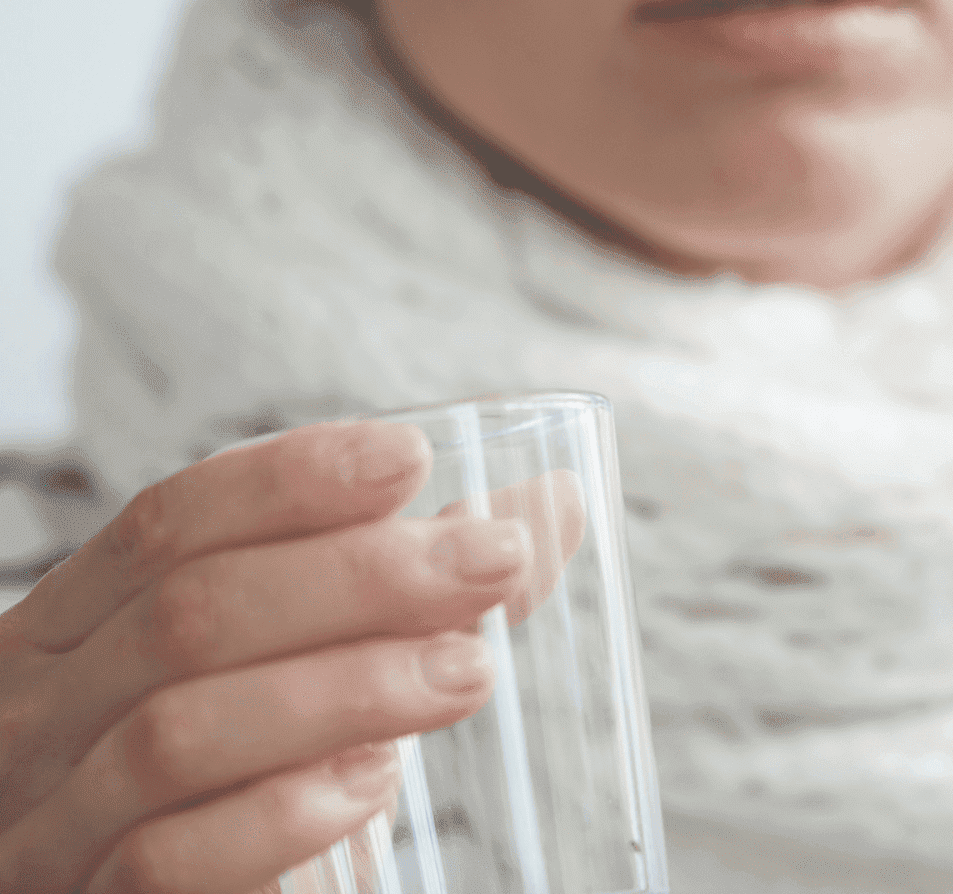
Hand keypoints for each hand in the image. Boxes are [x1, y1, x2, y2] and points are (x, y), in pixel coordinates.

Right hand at [0, 420, 581, 892]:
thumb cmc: (227, 780)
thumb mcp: (282, 671)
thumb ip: (404, 596)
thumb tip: (545, 509)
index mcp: (74, 628)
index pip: (166, 522)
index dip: (288, 481)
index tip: (412, 457)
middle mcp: (43, 713)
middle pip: (190, 613)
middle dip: (358, 577)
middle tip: (493, 563)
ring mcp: (52, 824)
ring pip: (180, 731)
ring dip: (346, 689)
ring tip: (468, 670)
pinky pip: (167, 862)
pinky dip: (280, 815)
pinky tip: (374, 784)